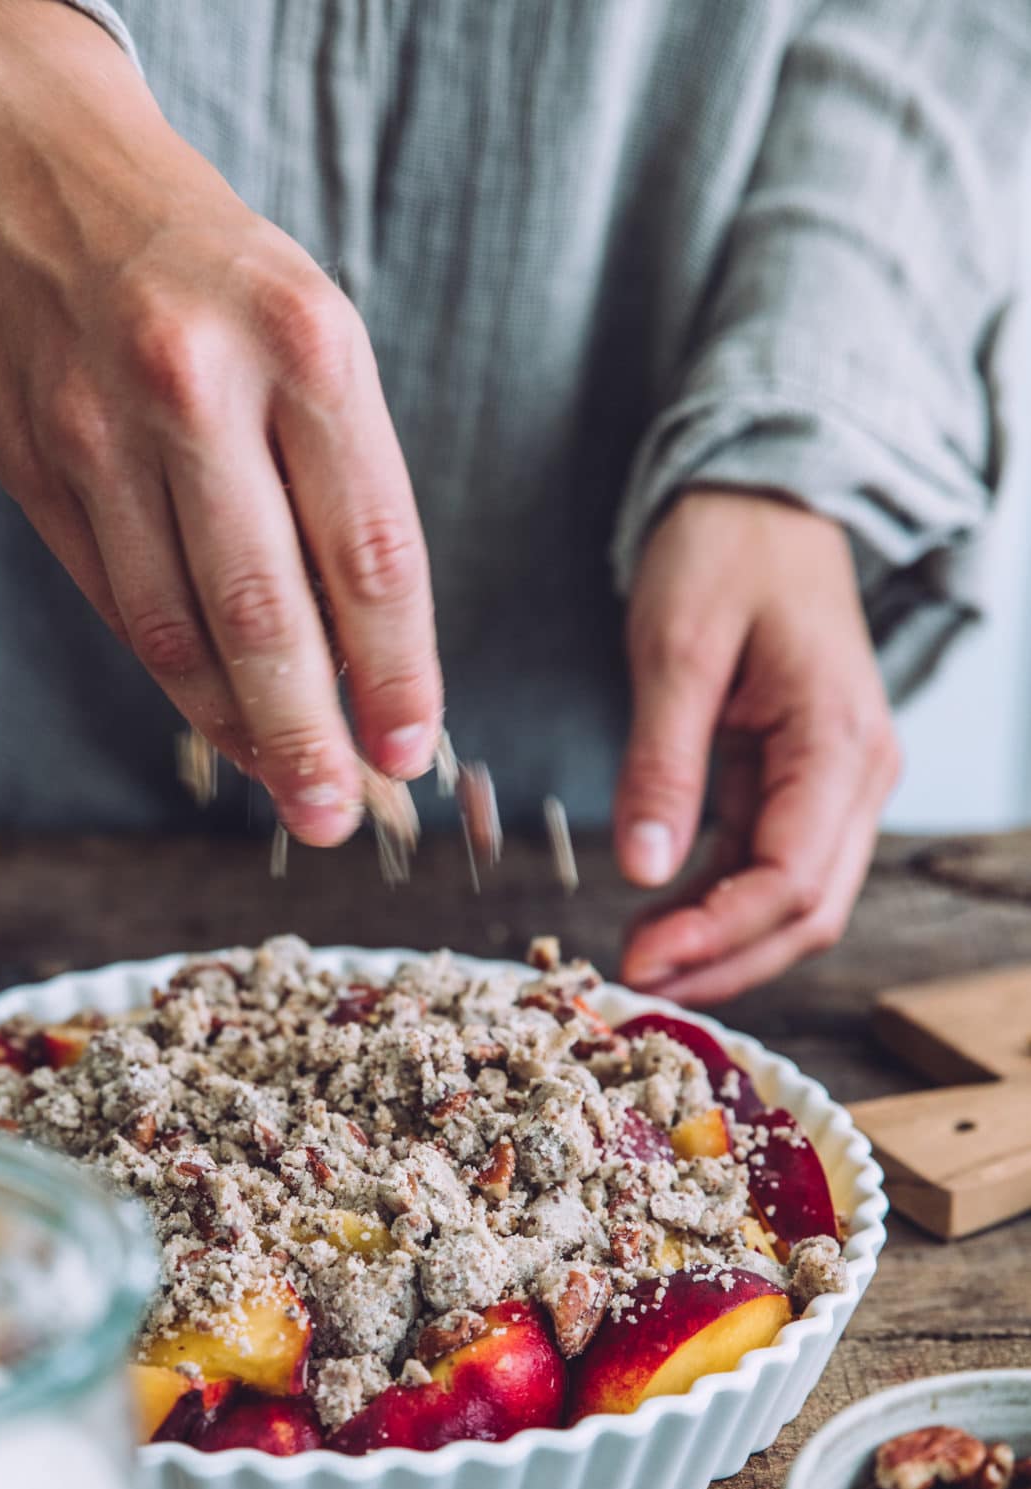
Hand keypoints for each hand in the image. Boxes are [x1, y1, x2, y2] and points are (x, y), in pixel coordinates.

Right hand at [0, 0, 441, 845]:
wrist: (30, 162)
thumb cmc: (204, 266)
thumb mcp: (306, 329)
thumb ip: (336, 483)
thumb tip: (370, 659)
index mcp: (307, 342)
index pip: (369, 547)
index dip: (395, 669)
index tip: (412, 748)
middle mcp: (199, 385)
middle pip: (266, 610)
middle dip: (310, 733)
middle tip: (339, 813)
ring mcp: (101, 429)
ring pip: (177, 627)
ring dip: (238, 730)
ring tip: (286, 790)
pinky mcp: (33, 465)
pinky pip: (116, 605)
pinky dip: (172, 680)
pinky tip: (218, 723)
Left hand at [614, 489, 901, 1002]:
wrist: (761, 500)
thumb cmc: (724, 552)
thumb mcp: (675, 649)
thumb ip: (662, 762)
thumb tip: (644, 870)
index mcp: (840, 738)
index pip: (792, 876)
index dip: (719, 934)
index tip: (642, 960)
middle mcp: (859, 772)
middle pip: (808, 910)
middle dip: (724, 961)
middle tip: (634, 983)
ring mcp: (838, 782)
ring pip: (797, 902)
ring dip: (724, 946)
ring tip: (642, 965)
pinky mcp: (803, 784)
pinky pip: (771, 868)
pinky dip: (721, 908)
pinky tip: (664, 924)